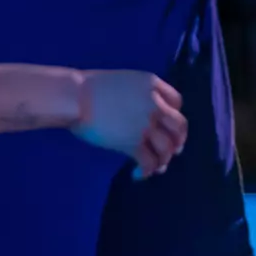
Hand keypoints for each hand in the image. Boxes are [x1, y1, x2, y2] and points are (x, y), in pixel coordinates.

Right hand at [72, 70, 187, 177]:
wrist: (76, 97)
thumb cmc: (92, 87)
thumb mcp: (126, 81)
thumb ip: (141, 95)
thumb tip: (141, 112)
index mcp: (153, 86)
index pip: (177, 102)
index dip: (175, 115)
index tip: (167, 125)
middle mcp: (155, 105)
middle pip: (179, 126)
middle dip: (178, 140)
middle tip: (174, 151)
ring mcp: (146, 125)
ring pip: (167, 147)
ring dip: (164, 160)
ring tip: (157, 167)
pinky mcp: (133, 143)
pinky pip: (149, 162)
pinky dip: (147, 171)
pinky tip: (138, 174)